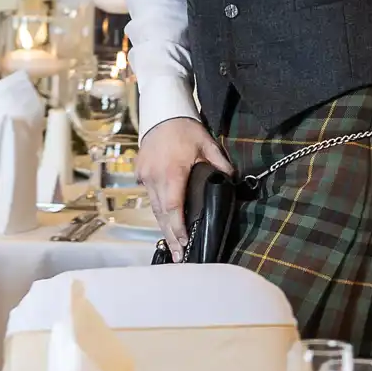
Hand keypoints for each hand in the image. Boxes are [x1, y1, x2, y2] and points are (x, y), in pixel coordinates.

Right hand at [136, 116, 233, 259]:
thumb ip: (220, 164)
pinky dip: (158, 213)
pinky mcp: (140, 175)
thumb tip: (231, 180)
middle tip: (179, 257)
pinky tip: (166, 225)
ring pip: (154, 209)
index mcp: (172, 172)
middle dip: (171, 237)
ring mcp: (145, 177)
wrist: (161, 113)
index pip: (174, 206)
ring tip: (174, 248)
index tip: (185, 242)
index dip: (178, 227)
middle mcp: (155, 177)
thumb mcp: (207, 144)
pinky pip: (150, 199)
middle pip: (161, 214)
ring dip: (164, 228)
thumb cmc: (186, 129)